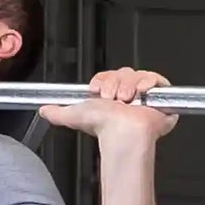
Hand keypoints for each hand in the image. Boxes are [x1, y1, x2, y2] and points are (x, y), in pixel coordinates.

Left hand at [39, 68, 177, 142]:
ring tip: (126, 99)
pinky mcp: (160, 97)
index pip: (108, 76)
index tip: (97, 89)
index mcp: (110, 97)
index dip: (103, 79)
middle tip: (112, 97)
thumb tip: (43, 110)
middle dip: (115, 82)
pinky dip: (148, 81)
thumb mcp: (74, 115)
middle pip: (123, 72)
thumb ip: (57, 112)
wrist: (122, 132)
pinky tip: (141, 92)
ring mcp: (144, 97)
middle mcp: (126, 95)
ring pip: (137, 74)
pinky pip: (156, 79)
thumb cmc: (104, 127)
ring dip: (129, 85)